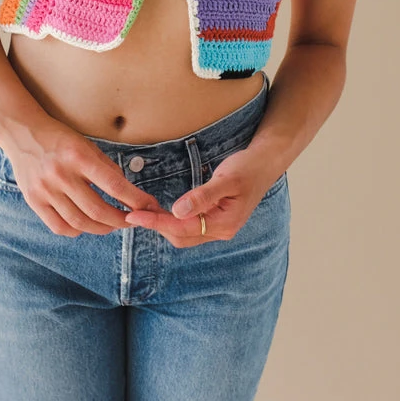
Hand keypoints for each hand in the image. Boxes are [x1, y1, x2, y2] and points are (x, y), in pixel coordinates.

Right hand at [0, 117, 166, 237]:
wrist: (23, 133)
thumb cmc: (61, 139)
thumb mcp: (87, 145)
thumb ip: (106, 169)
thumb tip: (128, 195)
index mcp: (78, 156)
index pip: (114, 185)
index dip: (135, 200)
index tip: (149, 207)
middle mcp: (61, 174)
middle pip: (97, 210)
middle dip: (121, 221)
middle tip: (132, 221)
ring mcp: (45, 190)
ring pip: (80, 223)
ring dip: (102, 228)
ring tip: (112, 225)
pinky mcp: (33, 201)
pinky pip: (59, 227)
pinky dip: (77, 231)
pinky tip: (86, 225)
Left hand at [123, 145, 284, 247]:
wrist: (266, 164)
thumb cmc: (247, 169)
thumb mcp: (226, 179)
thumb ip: (202, 196)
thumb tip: (177, 211)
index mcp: (224, 224)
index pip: (182, 228)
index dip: (156, 222)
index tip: (133, 216)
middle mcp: (221, 231)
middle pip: (180, 237)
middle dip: (157, 226)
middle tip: (134, 211)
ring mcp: (219, 228)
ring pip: (184, 235)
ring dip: (164, 225)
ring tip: (144, 212)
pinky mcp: (216, 221)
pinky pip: (190, 228)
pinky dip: (174, 222)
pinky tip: (163, 211)